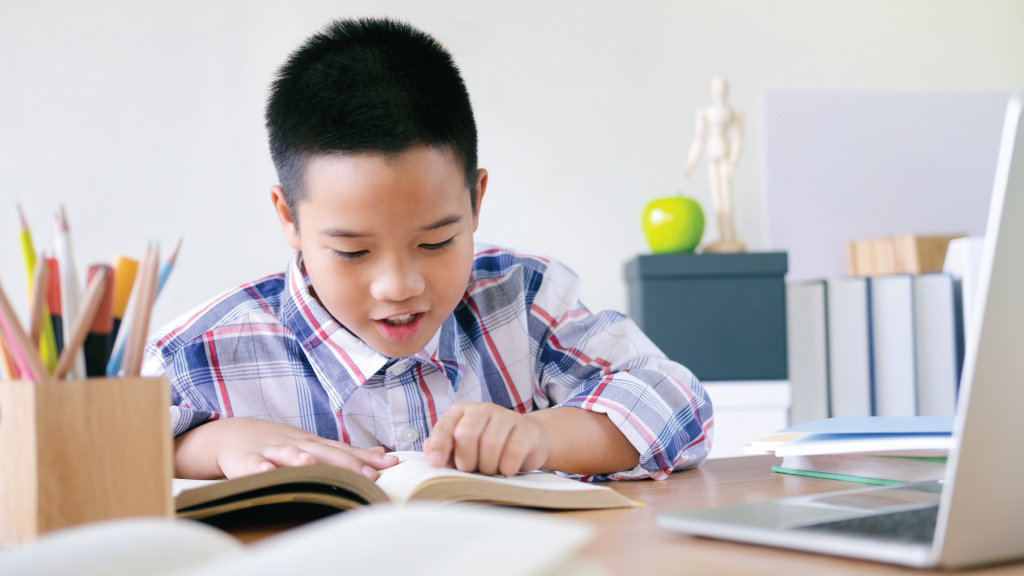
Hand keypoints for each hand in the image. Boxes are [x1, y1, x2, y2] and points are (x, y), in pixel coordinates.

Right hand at [174, 417, 398, 479]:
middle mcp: (297, 445)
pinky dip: (258, 468)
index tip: (392, 464)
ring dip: (301, 459)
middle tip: (370, 473)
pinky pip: (251, 465)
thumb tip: (382, 455)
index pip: (344, 451)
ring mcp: (270, 450)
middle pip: (324, 453)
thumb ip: (346, 453)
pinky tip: (265, 471)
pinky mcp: (244, 460)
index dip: (367, 458)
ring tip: (314, 464)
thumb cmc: (280, 444)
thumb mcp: (314, 445)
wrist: (232, 435)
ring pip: (288, 454)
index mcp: (314, 444)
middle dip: (347, 463)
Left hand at [422, 403, 551, 476]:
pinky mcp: (525, 428)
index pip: (445, 427)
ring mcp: (506, 416)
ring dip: (489, 467)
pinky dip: (507, 467)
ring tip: (492, 470)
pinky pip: (513, 452)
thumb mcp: (464, 449)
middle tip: (472, 470)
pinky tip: (507, 469)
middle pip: (466, 435)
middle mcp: (483, 409)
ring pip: (490, 445)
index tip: (435, 465)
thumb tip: (431, 455)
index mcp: (462, 412)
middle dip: (466, 460)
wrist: (528, 440)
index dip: (439, 447)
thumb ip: (446, 451)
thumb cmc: (489, 447)